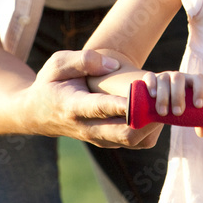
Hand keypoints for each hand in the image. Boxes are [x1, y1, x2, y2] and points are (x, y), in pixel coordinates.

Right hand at [22, 49, 162, 148]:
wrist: (36, 115)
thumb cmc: (50, 83)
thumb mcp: (57, 63)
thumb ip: (83, 60)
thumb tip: (113, 65)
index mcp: (73, 106)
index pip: (101, 108)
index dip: (124, 104)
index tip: (144, 95)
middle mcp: (87, 128)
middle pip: (125, 132)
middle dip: (149, 117)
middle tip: (165, 96)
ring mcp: (98, 138)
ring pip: (134, 140)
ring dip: (153, 123)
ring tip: (165, 101)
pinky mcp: (107, 142)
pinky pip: (135, 142)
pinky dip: (150, 129)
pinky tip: (157, 108)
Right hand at [141, 70, 202, 136]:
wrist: (156, 95)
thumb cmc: (177, 104)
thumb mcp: (187, 111)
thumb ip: (196, 121)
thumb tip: (201, 132)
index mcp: (190, 82)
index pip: (199, 79)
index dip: (200, 90)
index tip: (198, 106)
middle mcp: (177, 77)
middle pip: (178, 78)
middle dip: (178, 96)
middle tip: (178, 113)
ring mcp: (163, 76)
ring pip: (164, 78)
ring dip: (163, 96)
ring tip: (163, 113)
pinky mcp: (149, 78)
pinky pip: (149, 76)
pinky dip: (151, 85)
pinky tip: (153, 96)